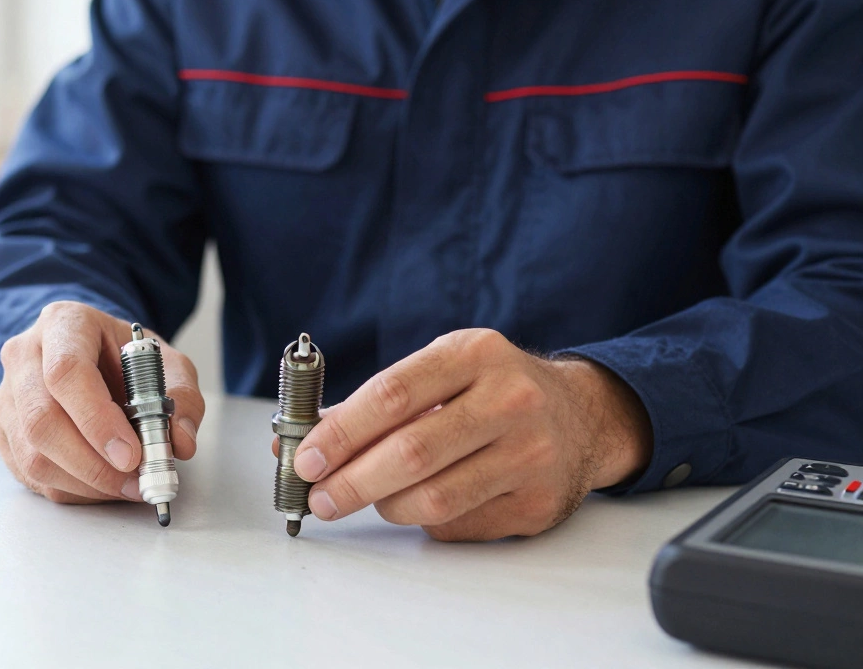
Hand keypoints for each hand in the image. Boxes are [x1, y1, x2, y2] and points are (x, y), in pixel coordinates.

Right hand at [0, 301, 203, 502]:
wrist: (91, 354)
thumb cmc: (123, 356)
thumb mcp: (165, 361)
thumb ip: (182, 396)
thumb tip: (180, 442)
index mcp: (64, 325)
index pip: (66, 372)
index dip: (97, 419)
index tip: (131, 454)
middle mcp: (25, 357)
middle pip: (41, 420)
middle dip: (92, 463)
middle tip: (135, 480)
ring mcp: (8, 398)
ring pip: (32, 455)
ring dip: (85, 483)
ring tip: (127, 486)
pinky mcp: (5, 434)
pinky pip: (31, 475)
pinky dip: (73, 490)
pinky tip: (103, 485)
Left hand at [290, 329, 650, 540]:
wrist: (582, 416)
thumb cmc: (491, 390)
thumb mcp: (441, 372)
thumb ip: (374, 403)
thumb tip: (297, 442)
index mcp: (474, 354)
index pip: (392, 394)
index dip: (340, 433)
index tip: (306, 459)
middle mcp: (509, 399)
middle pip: (410, 453)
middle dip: (351, 482)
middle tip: (319, 498)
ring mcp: (530, 453)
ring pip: (433, 498)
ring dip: (384, 506)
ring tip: (368, 498)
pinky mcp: (537, 501)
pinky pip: (459, 524)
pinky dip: (426, 519)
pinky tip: (423, 503)